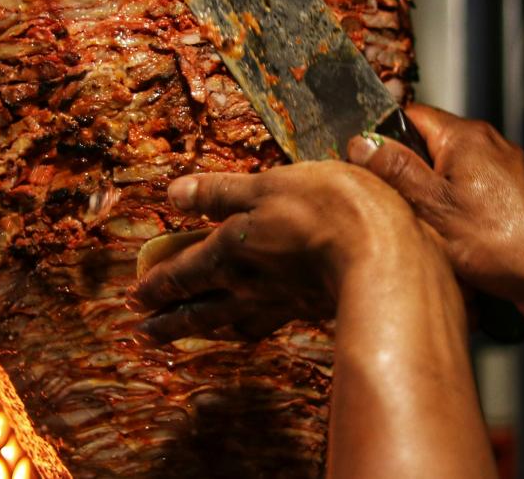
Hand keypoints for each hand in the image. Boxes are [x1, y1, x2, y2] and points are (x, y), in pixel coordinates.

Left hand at [128, 161, 440, 342]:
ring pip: (230, 321)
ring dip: (202, 330)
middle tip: (145, 330)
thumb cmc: (328, 210)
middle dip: (171, 317)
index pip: (185, 269)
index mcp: (232, 249)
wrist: (385, 255)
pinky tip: (250, 330)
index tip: (138, 294)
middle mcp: (250, 284)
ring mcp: (281, 301)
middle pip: (201, 306)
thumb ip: (221, 192)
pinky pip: (266, 324)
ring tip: (182, 338)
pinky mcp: (311, 308)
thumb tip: (174, 193)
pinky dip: (248, 329)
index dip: (160, 281)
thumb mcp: (268, 185)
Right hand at [348, 104, 523, 344]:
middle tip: (391, 209)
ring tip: (424, 236)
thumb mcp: (435, 209)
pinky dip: (457, 224)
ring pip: (449, 181)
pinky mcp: (515, 204)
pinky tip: (453, 252)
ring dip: (432, 207)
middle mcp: (488, 147)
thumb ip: (397, 173)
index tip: (363, 166)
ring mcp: (504, 175)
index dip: (382, 137)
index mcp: (466, 137)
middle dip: (406, 180)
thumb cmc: (508, 245)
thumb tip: (361, 142)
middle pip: (428, 150)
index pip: (409, 116)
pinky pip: (471, 204)